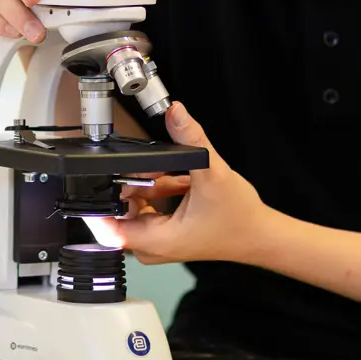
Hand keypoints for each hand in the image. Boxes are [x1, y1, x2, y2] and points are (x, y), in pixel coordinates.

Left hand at [116, 102, 270, 264]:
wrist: (259, 234)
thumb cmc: (239, 218)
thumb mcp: (213, 173)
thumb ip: (192, 139)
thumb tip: (176, 113)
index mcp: (156, 241)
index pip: (106, 228)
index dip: (102, 202)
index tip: (109, 179)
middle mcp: (152, 247)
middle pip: (119, 211)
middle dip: (133, 184)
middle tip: (156, 171)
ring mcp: (158, 242)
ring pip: (134, 206)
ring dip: (149, 186)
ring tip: (173, 177)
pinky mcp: (166, 234)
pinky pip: (148, 208)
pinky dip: (160, 191)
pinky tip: (180, 183)